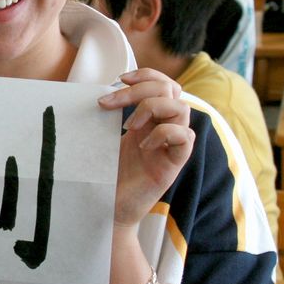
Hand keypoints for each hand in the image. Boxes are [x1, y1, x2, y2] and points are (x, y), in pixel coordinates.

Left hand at [98, 68, 193, 227]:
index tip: (119, 80)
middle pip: (172, 90)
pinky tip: (142, 146)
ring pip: (182, 109)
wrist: (109, 208)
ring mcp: (172, 146)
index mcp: (151, 120)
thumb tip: (99, 91)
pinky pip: (184, 138)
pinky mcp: (175, 164)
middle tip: (110, 102)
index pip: (164, 84)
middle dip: (140, 89)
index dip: (147, 75)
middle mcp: (165, 128)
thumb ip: (111, 115)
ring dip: (152, 109)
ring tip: (129, 126)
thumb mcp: (107, 137)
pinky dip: (162, 134)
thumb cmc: (107, 174)